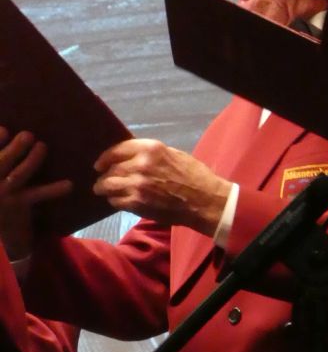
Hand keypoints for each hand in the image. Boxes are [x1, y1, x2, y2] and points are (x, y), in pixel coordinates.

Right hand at [0, 128, 72, 258]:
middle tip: (28, 135)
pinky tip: (69, 184)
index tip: (4, 129)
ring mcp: (4, 195)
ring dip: (31, 160)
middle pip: (1, 163)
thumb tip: (8, 131)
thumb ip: (1, 158)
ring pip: (18, 175)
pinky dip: (53, 189)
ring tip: (42, 146)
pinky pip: (37, 194)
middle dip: (14, 149)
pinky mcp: (19, 206)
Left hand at [93, 139, 231, 235]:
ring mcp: (137, 184)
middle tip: (103, 180)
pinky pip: (115, 200)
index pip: (117, 149)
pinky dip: (114, 200)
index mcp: (151, 149)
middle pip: (111, 168)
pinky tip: (118, 200)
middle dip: (104, 175)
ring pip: (108, 185)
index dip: (105, 157)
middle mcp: (140, 164)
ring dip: (104, 188)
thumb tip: (132, 157)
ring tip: (103, 190)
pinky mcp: (137, 203)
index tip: (100, 163)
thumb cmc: (194, 175)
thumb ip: (151, 155)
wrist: (204, 200)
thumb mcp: (173, 155)